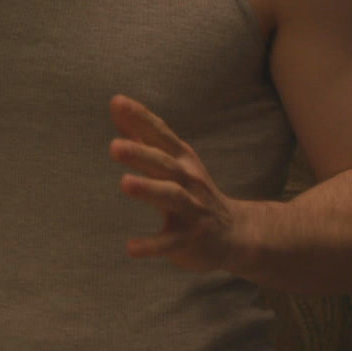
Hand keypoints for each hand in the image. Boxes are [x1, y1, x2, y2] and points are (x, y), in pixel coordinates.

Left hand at [109, 95, 237, 272]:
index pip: (160, 134)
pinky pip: (170, 243)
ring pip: (171, 197)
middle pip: (164, 164)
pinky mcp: (190, 239)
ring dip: (148, 189)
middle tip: (113, 146)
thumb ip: (144, 136)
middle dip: (140, 154)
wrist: (237, 233)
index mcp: (181, 160)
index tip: (117, 102)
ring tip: (124, 183)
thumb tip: (117, 105)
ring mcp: (192, 209)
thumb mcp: (173, 161)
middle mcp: (188, 180)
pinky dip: (152, 245)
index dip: (140, 118)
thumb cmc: (194, 192)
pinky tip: (131, 248)